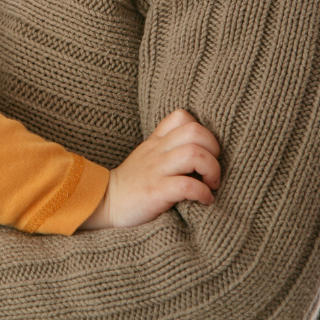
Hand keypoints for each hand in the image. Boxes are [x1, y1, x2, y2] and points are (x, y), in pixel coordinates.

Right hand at [81, 109, 220, 229]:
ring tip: (211, 184)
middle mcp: (157, 151)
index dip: (202, 131)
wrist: (105, 203)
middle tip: (212, 170)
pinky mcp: (155, 191)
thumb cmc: (132, 183)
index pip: (182, 116)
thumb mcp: (147, 156)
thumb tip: (203, 151)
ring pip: (194, 154)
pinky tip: (204, 201)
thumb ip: (168, 147)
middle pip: (195, 132)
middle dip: (214, 150)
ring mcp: (156, 170)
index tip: (206, 153)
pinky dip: (203, 193)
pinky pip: (187, 186)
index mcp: (156, 141)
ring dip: (212, 170)